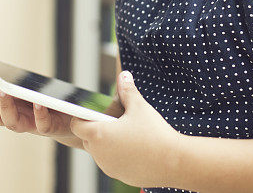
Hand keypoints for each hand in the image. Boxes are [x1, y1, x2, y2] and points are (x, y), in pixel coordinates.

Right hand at [0, 59, 82, 148]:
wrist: (71, 116)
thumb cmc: (45, 99)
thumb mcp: (28, 88)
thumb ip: (15, 81)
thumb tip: (1, 68)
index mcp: (5, 106)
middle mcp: (13, 118)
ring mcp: (30, 125)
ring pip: (10, 122)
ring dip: (5, 106)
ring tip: (4, 89)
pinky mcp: (48, 128)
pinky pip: (41, 125)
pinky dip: (39, 114)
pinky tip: (38, 102)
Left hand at [69, 70, 182, 187]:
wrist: (175, 162)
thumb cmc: (155, 133)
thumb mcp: (139, 106)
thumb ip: (127, 90)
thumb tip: (124, 75)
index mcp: (99, 135)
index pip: (77, 125)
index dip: (81, 117)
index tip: (92, 113)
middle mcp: (99, 154)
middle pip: (88, 139)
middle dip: (97, 129)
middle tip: (114, 121)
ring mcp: (109, 167)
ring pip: (100, 153)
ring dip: (107, 144)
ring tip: (127, 134)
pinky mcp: (121, 176)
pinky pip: (113, 163)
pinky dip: (119, 156)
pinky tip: (135, 148)